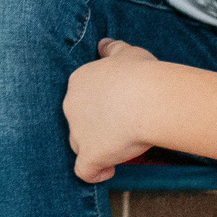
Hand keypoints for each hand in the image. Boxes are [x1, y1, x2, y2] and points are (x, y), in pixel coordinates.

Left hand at [63, 37, 162, 182]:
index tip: (118, 108)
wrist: (146, 99)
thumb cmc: (141, 74)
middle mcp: (71, 105)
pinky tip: (108, 171)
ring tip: (118, 149)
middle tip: (121, 127)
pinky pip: (85, 170)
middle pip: (77, 120)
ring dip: (95, 148)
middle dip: (95, 126)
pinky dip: (95, 173)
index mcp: (79, 81)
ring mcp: (77, 132)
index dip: (99, 105)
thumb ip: (113, 49)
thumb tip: (103, 44)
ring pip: (79, 144)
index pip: (82, 96)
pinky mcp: (89, 155)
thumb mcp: (127, 53)